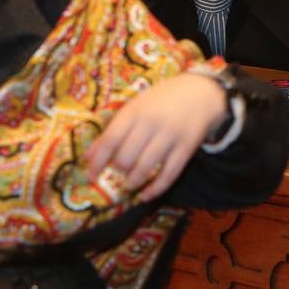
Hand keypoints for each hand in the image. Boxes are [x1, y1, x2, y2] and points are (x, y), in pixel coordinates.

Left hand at [82, 71, 228, 201]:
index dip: (97, 162)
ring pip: (145, 168)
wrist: (200, 93)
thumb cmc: (161, 101)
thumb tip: (88, 156)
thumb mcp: (135, 108)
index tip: (91, 176)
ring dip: (133, 182)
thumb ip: (112, 130)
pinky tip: (146, 195)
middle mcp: (151, 124)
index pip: (110, 140)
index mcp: (134, 111)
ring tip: (129, 184)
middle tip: (117, 174)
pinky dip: (155, 189)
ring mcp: (170, 137)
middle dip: (117, 172)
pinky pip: (168, 175)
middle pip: (126, 158)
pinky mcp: (186, 149)